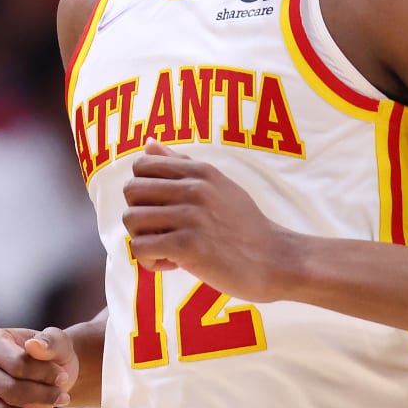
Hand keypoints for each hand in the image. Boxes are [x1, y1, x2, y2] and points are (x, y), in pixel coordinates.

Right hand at [0, 326, 79, 407]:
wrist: (45, 377)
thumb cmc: (50, 357)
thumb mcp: (58, 344)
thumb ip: (51, 341)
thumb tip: (35, 346)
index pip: (17, 365)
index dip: (44, 375)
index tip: (64, 379)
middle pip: (8, 392)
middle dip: (43, 400)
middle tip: (67, 400)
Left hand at [121, 140, 295, 302]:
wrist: (276, 260)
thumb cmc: (245, 226)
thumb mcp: (219, 186)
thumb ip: (182, 164)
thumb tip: (149, 143)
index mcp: (200, 172)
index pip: (142, 165)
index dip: (143, 190)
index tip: (161, 209)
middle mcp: (194, 188)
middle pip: (130, 190)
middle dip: (138, 214)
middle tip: (161, 231)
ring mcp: (191, 217)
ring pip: (131, 219)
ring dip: (142, 239)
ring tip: (166, 249)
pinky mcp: (188, 246)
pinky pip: (140, 248)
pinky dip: (149, 261)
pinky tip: (172, 264)